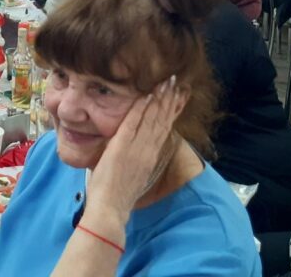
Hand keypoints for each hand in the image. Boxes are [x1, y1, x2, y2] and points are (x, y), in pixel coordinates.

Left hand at [84, 77, 185, 227]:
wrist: (111, 209)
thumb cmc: (118, 194)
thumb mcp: (136, 173)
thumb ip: (139, 157)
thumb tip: (141, 147)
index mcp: (150, 156)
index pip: (165, 128)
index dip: (172, 110)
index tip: (179, 94)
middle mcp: (147, 150)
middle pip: (162, 120)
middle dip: (170, 99)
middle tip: (177, 80)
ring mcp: (136, 148)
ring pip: (151, 119)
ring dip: (159, 99)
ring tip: (168, 82)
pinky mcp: (121, 148)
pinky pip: (132, 124)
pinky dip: (140, 109)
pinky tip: (146, 96)